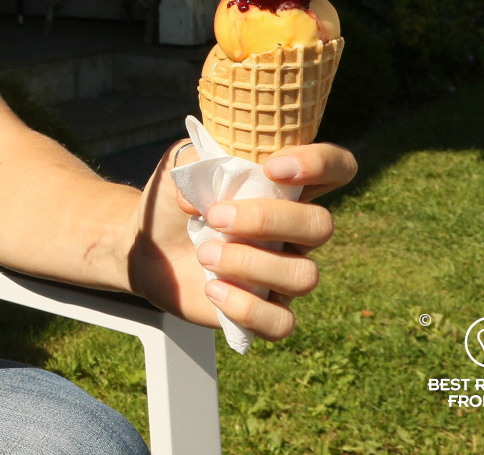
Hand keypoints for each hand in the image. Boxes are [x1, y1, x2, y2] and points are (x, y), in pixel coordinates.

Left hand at [126, 142, 357, 340]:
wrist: (147, 247)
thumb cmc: (174, 202)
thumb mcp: (180, 165)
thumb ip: (196, 160)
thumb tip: (202, 197)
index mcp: (285, 189)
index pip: (336, 168)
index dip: (322, 163)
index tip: (272, 167)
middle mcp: (294, 232)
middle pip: (321, 225)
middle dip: (266, 220)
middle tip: (215, 217)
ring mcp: (283, 274)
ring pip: (304, 277)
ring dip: (249, 263)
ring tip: (205, 254)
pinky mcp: (265, 311)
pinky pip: (282, 323)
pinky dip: (246, 308)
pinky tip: (213, 290)